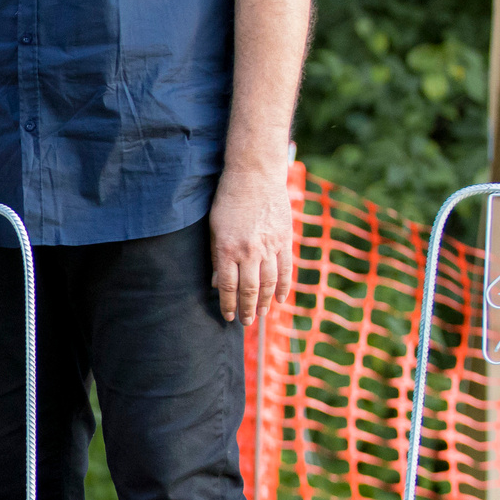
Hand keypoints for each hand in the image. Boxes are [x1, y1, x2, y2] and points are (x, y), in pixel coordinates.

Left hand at [209, 161, 292, 324]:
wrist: (254, 176)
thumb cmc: (228, 200)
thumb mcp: (214, 228)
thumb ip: (217, 256)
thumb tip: (218, 284)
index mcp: (228, 249)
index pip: (228, 286)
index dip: (227, 304)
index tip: (227, 316)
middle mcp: (250, 251)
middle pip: (249, 289)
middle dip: (246, 309)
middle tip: (245, 322)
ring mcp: (270, 246)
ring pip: (269, 283)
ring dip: (264, 302)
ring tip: (260, 315)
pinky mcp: (285, 240)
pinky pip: (286, 269)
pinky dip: (284, 287)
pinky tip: (280, 299)